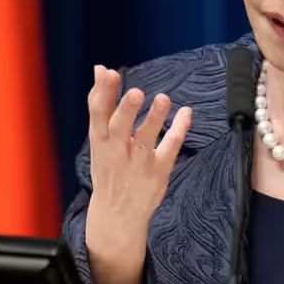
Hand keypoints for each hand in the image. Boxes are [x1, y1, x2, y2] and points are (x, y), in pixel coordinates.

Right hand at [84, 65, 191, 283]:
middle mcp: (117, 151)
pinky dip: (178, 130)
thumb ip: (101, 103)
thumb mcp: (98, 138)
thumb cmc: (108, 167)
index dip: (102, 93)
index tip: (109, 73)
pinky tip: (186, 113)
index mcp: (100, 140)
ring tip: (163, 98)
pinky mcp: (158, 172)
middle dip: (126, 110)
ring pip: (146, 139)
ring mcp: (138, 163)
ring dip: (154, 119)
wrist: (116, 215)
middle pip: (119, 127)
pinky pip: (169, 149)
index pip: (97, 114)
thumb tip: (100, 68)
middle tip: (136, 92)